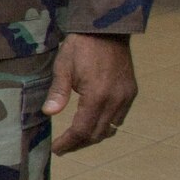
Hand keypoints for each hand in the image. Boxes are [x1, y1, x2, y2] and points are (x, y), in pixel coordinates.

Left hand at [46, 34, 135, 153]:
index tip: (57, 149)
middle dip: (80, 143)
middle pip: (98, 133)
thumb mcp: (63, 67)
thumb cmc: (81, 47)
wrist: (106, 30)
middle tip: (64, 147)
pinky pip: (120, 117)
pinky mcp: (131, 92)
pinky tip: (93, 123)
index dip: (69, 142)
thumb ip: (58, 92)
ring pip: (111, 128)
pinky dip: (106, 124)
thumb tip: (49, 113)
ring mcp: (126, 97)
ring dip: (94, 136)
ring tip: (76, 139)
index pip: (83, 130)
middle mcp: (115, 100)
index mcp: (97, 96)